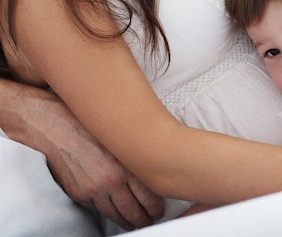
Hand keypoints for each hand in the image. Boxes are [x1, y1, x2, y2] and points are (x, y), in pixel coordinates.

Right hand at [0, 82, 163, 229]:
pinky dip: (107, 211)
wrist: (55, 128)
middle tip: (150, 220)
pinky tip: (114, 211)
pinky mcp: (79, 194)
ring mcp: (94, 190)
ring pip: (115, 214)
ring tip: (135, 222)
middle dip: (144, 219)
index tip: (159, 210)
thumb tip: (150, 170)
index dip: (156, 208)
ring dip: (127, 221)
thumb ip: (134, 157)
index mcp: (126, 165)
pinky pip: (97, 208)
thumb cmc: (88, 126)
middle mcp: (111, 181)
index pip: (149, 197)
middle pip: (134, 210)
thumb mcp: (120, 138)